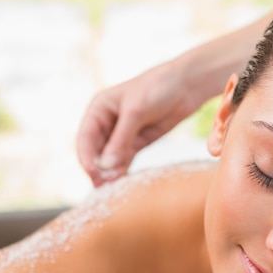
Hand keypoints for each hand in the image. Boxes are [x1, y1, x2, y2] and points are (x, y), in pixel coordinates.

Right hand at [77, 62, 198, 185]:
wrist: (187, 85)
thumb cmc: (157, 88)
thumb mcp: (136, 112)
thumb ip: (121, 139)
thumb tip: (105, 166)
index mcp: (99, 109)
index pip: (86, 138)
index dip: (86, 158)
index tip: (93, 174)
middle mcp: (108, 122)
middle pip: (96, 151)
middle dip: (99, 168)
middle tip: (106, 185)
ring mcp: (123, 133)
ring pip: (110, 158)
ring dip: (111, 172)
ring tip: (115, 186)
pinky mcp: (138, 142)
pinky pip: (126, 159)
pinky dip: (124, 170)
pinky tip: (125, 182)